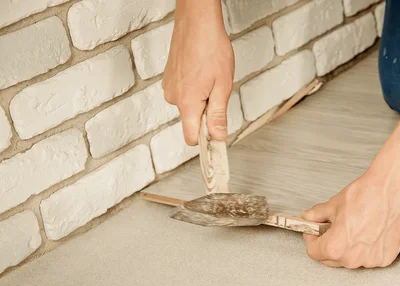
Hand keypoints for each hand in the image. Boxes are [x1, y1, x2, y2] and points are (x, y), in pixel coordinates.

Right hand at [163, 0, 233, 143]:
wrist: (197, 22)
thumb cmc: (211, 48)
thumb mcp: (222, 86)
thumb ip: (218, 115)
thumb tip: (217, 137)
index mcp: (187, 103)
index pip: (191, 138)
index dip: (206, 140)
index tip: (217, 139)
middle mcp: (174, 98)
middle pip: (191, 121)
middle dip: (206, 114)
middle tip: (218, 92)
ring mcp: (169, 87)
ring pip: (188, 106)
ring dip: (201, 99)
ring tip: (210, 78)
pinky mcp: (169, 78)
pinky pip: (184, 93)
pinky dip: (194, 88)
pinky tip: (201, 72)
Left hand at [303, 103, 399, 267]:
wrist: (392, 190)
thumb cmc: (366, 196)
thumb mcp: (334, 205)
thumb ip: (318, 215)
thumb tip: (309, 217)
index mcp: (335, 247)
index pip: (314, 252)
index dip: (312, 240)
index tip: (315, 233)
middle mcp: (352, 259)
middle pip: (331, 259)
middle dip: (328, 246)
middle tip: (332, 230)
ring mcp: (370, 260)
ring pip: (351, 259)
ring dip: (348, 249)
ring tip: (354, 229)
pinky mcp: (385, 257)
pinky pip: (370, 258)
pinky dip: (367, 249)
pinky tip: (369, 233)